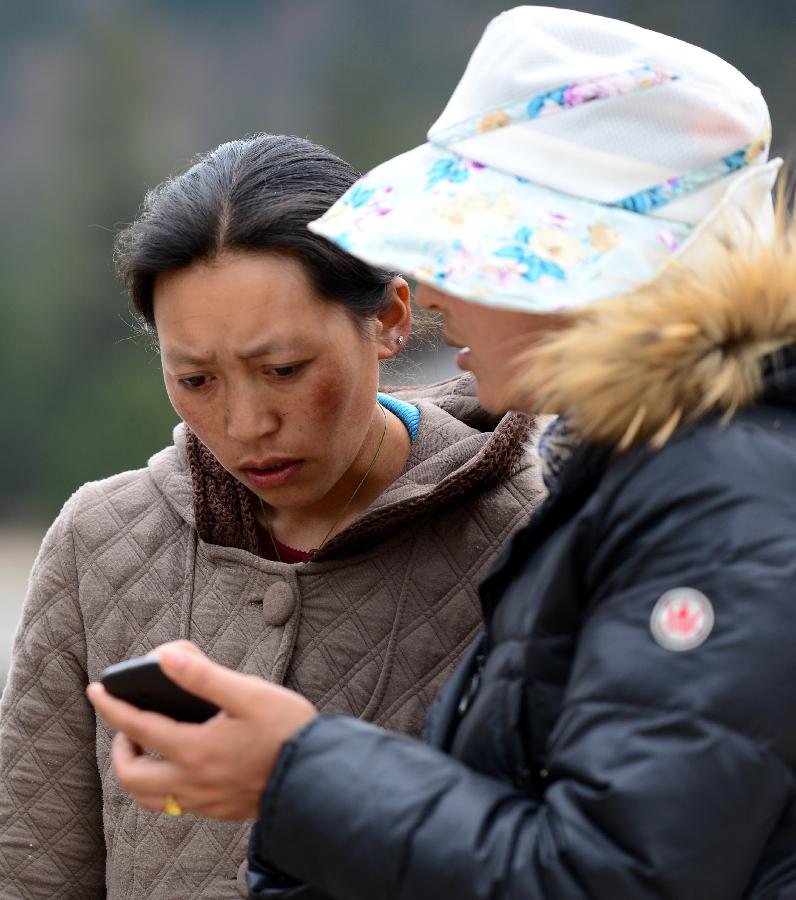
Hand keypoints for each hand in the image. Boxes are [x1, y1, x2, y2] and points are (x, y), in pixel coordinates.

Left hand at [87, 641, 316, 819]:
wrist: (319, 777)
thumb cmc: (288, 730)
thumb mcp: (249, 693)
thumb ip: (204, 677)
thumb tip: (165, 657)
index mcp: (194, 748)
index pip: (137, 727)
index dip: (112, 705)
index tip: (97, 689)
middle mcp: (192, 781)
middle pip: (131, 774)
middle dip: (120, 746)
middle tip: (131, 724)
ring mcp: (204, 801)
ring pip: (149, 797)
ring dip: (138, 771)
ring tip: (151, 746)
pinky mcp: (218, 811)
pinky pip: (175, 805)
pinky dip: (164, 785)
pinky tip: (183, 765)